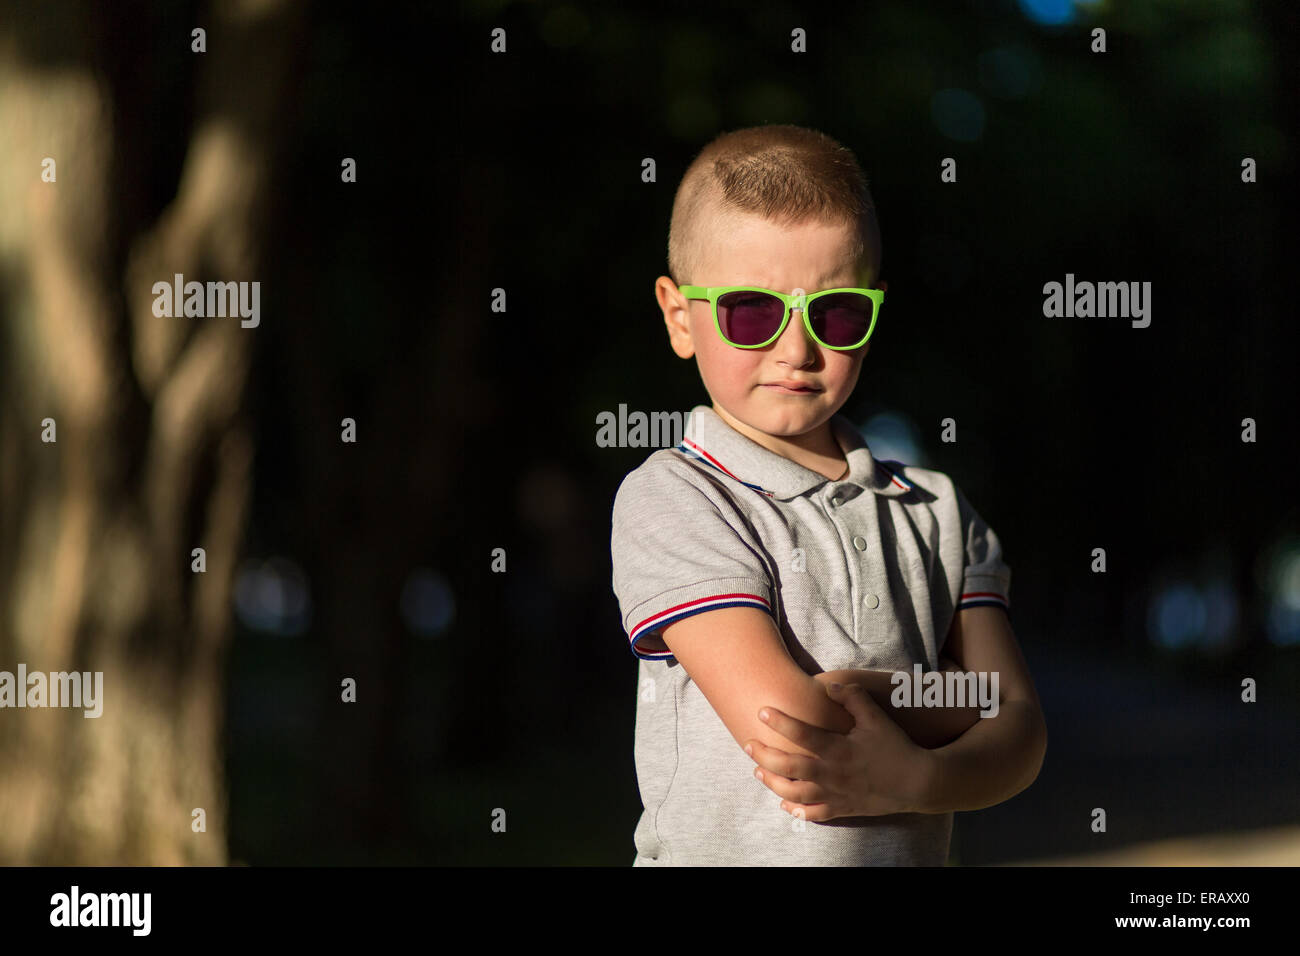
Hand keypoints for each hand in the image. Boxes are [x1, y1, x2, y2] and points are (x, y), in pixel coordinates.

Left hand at [744, 682, 934, 821]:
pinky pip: (814, 814)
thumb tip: (827, 686)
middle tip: (747, 744)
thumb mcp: (876, 718)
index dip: (780, 722)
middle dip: (764, 755)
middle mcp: (833, 774)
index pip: (803, 735)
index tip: (761, 711)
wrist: (918, 783)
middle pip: (789, 767)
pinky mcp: (843, 808)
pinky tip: (783, 804)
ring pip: (795, 793)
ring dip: (773, 783)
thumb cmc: (896, 747)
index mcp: (839, 750)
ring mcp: (836, 794)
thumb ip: (852, 698)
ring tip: (758, 771)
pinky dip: (796, 811)